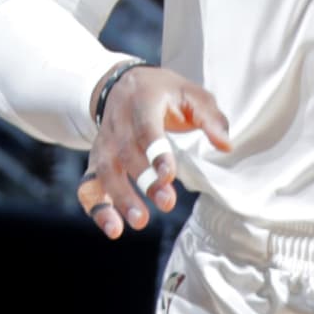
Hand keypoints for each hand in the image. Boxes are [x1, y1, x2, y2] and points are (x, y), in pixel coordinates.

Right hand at [77, 67, 230, 238]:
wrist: (123, 85)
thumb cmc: (164, 93)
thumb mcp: (191, 94)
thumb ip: (210, 118)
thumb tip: (225, 145)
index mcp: (142, 102)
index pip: (145, 128)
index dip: (155, 152)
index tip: (169, 176)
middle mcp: (117, 124)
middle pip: (125, 154)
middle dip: (144, 181)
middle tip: (167, 203)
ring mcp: (104, 143)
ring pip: (103, 172)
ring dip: (120, 199)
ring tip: (139, 222)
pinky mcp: (97, 161)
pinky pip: (89, 184)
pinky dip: (97, 207)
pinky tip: (113, 229)